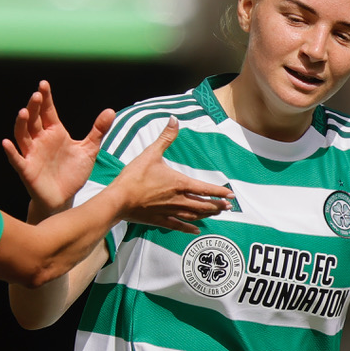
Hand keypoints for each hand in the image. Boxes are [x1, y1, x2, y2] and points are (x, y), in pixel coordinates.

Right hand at [2, 80, 113, 213]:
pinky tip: (7, 143)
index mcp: (54, 132)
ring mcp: (32, 154)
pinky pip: (17, 160)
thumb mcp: (89, 150)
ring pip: (22, 136)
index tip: (44, 84)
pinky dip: (11, 152)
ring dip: (21, 124)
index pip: (48, 111)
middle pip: (34, 120)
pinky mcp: (27, 170)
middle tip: (36, 95)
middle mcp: (40, 140)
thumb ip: (97, 131)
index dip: (46, 98)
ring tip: (23, 112)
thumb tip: (110, 111)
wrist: (65, 197)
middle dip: (34, 107)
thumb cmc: (72, 173)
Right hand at [112, 117, 232, 233]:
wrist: (118, 199)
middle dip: (217, 206)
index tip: (231, 195)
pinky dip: (189, 228)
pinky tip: (196, 230)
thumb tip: (174, 120)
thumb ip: (165, 138)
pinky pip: (178, 226)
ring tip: (216, 214)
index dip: (219, 192)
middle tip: (228, 207)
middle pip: (203, 204)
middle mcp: (178, 199)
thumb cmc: (134, 177)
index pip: (205, 188)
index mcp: (179, 183)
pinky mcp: (159, 220)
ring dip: (207, 215)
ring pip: (194, 215)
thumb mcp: (150, 153)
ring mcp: (169, 211)